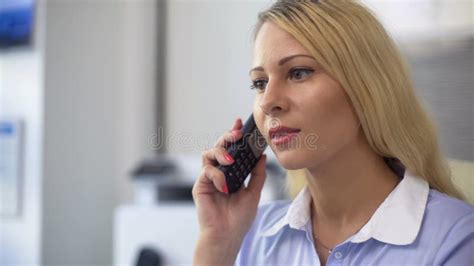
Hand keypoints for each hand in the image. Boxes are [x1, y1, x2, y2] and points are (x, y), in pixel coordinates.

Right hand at [192, 117, 266, 264]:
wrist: (228, 235)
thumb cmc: (239, 218)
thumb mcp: (254, 193)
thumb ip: (257, 175)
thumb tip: (262, 156)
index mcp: (232, 172)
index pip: (232, 149)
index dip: (234, 134)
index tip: (240, 122)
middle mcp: (219, 172)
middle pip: (219, 147)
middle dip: (227, 137)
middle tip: (236, 133)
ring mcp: (209, 178)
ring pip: (209, 153)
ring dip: (220, 152)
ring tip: (230, 159)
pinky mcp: (200, 185)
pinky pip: (207, 171)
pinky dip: (217, 175)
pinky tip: (224, 186)